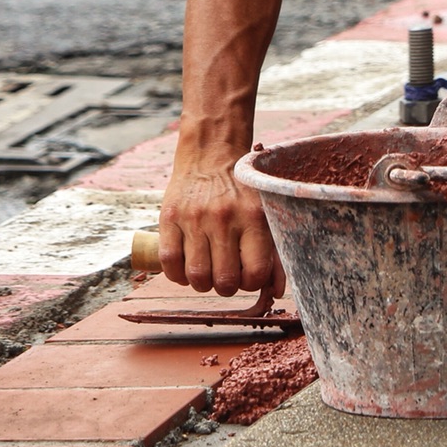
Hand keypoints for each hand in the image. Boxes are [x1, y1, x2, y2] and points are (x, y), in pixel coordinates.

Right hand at [157, 143, 284, 297]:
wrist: (210, 154)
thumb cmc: (242, 191)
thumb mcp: (265, 213)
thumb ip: (275, 252)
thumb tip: (277, 292)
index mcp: (254, 216)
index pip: (255, 273)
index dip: (251, 282)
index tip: (248, 273)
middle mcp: (225, 217)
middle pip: (225, 281)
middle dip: (226, 286)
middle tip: (226, 274)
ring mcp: (194, 218)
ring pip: (197, 277)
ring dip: (202, 283)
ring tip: (207, 270)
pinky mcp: (169, 217)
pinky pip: (169, 263)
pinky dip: (177, 275)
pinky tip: (186, 267)